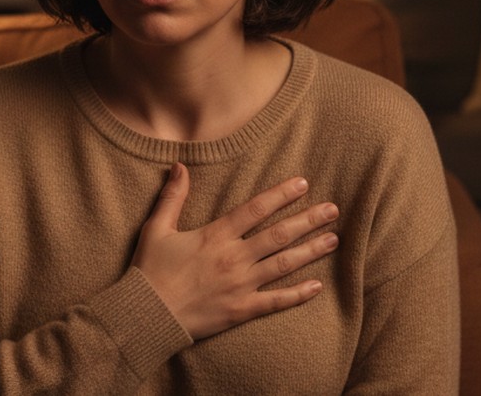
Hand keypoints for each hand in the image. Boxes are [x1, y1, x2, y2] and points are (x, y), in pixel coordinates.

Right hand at [131, 162, 339, 339]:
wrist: (146, 315)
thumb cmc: (149, 271)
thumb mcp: (157, 228)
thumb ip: (173, 196)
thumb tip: (180, 165)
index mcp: (216, 235)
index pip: (256, 209)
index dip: (281, 194)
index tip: (303, 184)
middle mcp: (233, 257)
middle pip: (279, 234)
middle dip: (308, 220)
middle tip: (332, 210)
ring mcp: (240, 285)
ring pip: (284, 264)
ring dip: (311, 251)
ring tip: (333, 239)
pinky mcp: (241, 310)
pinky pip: (276, 302)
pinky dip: (298, 294)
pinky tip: (317, 286)